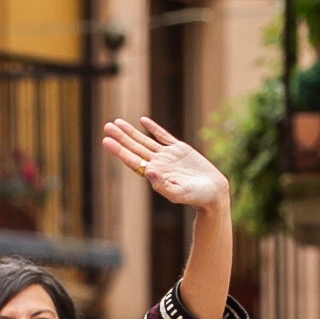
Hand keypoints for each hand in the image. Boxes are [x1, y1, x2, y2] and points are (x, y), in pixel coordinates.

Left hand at [103, 117, 229, 208]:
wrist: (214, 192)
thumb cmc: (196, 197)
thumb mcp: (179, 194)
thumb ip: (163, 185)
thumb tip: (149, 172)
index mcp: (155, 174)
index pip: (133, 160)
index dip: (119, 150)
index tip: (106, 141)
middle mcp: (158, 164)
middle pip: (135, 148)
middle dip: (121, 137)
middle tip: (107, 126)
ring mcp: (168, 156)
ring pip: (145, 141)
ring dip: (131, 132)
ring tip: (117, 122)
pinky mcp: (180, 149)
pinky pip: (163, 136)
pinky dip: (153, 128)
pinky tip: (143, 121)